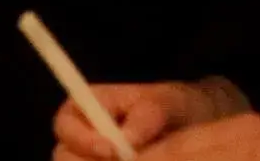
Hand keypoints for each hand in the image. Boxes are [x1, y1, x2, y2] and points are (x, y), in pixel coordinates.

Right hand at [54, 81, 248, 159]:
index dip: (82, 141)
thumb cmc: (174, 107)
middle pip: (64, 157)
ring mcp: (90, 158)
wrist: (194, 126)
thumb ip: (145, 118)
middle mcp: (81, 136)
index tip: (112, 151)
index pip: (65, 126)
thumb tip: (125, 142)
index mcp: (84, 107)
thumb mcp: (165, 103)